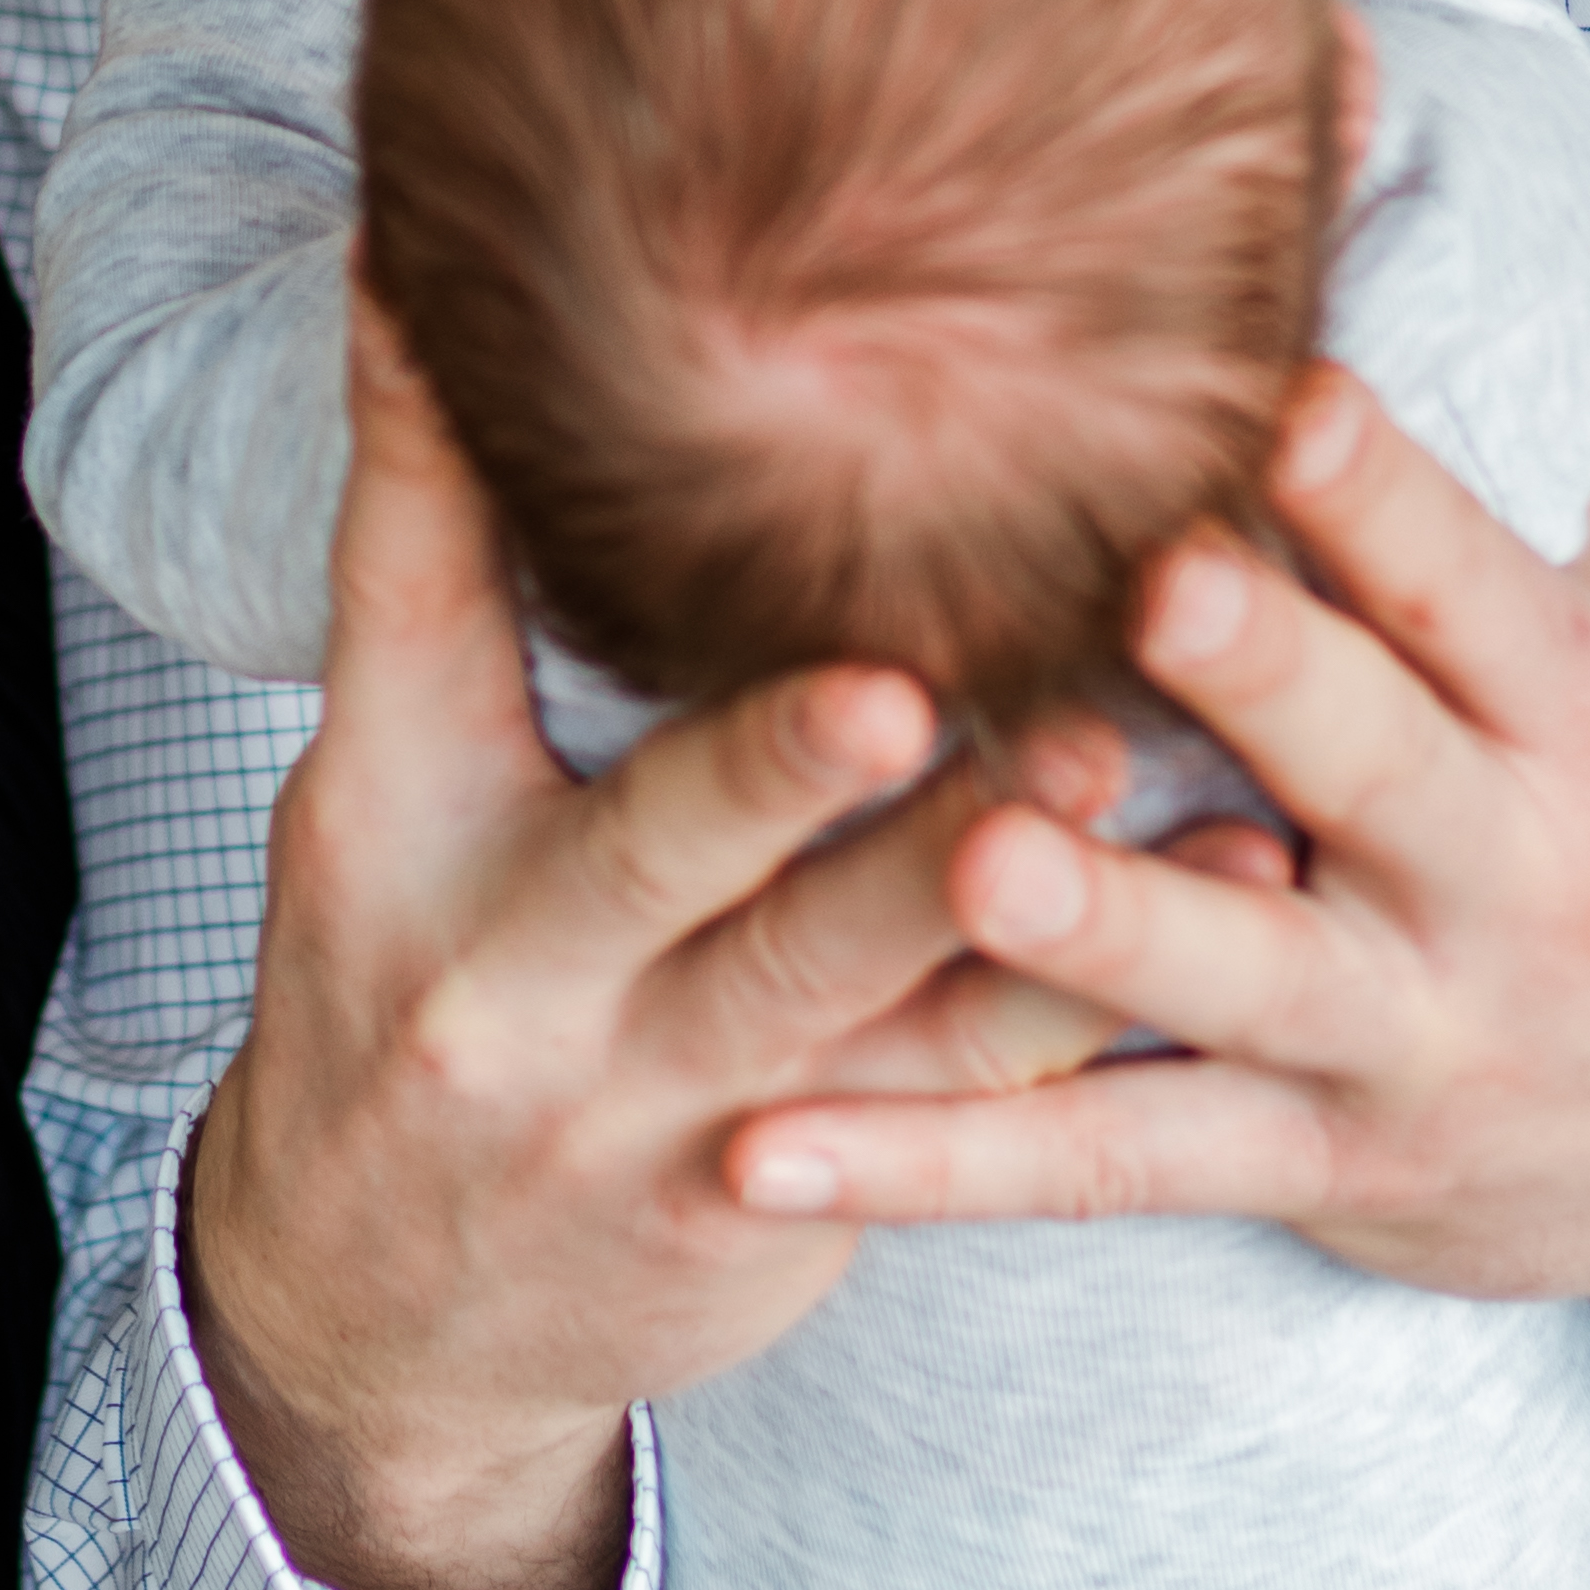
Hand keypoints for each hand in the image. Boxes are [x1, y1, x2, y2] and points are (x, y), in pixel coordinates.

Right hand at [185, 302, 1126, 1589]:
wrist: (390, 1322)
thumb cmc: (404, 969)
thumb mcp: (374, 782)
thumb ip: (433, 557)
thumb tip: (422, 267)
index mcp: (390, 825)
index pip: (405, 619)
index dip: (449, 485)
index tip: (500, 355)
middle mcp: (512, 978)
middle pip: (652, 855)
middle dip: (775, 773)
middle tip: (900, 681)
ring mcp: (656, 1109)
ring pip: (835, 995)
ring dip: (981, 883)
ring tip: (1114, 755)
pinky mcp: (795, 1202)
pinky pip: (960, 1100)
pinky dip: (1086, 996)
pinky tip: (1216, 889)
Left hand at [725, 369, 1589, 1320]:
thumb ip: (1511, 410)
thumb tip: (1371, 143)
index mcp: (1574, 706)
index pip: (1470, 579)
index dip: (1380, 490)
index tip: (1278, 388)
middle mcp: (1498, 873)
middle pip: (1360, 762)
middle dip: (1254, 678)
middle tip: (1133, 583)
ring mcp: (1402, 1032)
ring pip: (1225, 982)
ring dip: (1090, 930)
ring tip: (960, 859)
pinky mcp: (1314, 1161)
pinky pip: (1105, 1164)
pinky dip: (934, 1163)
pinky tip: (766, 1143)